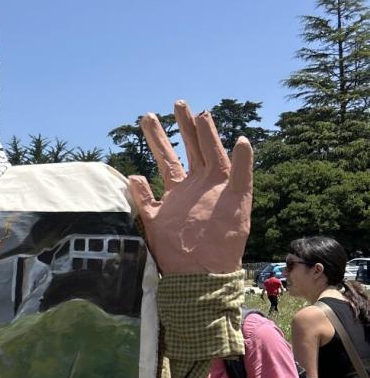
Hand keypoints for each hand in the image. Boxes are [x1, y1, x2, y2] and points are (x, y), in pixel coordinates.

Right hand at [126, 101, 251, 273]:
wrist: (200, 274)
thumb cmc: (223, 242)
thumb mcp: (238, 203)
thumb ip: (240, 172)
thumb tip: (243, 140)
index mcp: (213, 182)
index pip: (207, 148)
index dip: (202, 129)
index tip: (197, 110)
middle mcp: (194, 187)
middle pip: (186, 149)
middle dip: (181, 126)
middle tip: (177, 103)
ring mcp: (174, 201)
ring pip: (164, 164)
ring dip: (158, 141)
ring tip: (149, 117)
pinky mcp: (156, 218)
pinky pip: (143, 198)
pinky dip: (137, 185)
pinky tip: (133, 174)